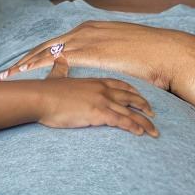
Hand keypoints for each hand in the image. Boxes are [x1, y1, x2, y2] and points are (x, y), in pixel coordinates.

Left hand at [0, 21, 194, 91]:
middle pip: (45, 46)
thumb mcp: (123, 50)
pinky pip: (56, 61)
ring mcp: (86, 40)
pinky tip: (25, 77)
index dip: (38, 54)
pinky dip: (37, 68)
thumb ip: (108, 55)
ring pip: (45, 52)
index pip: (57, 43)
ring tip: (7, 77)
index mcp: (91, 29)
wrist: (168, 53)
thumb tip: (103, 65)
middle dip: (24, 60)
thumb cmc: (151, 56)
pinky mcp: (90, 53)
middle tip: (6, 73)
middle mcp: (84, 31)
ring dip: (24, 65)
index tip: (22, 65)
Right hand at [34, 57, 157, 136]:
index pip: (121, 84)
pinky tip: (140, 133)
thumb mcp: (56, 76)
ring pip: (130, 111)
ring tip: (154, 131)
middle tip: (154, 115)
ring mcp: (102, 100)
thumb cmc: (46, 91)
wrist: (40, 97)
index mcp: (94, 81)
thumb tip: (59, 60)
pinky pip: (121, 121)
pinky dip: (133, 126)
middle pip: (130, 97)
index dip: (133, 92)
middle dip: (144, 106)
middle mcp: (102, 89)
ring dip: (144, 122)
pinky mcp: (98, 113)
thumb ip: (61, 69)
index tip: (142, 98)